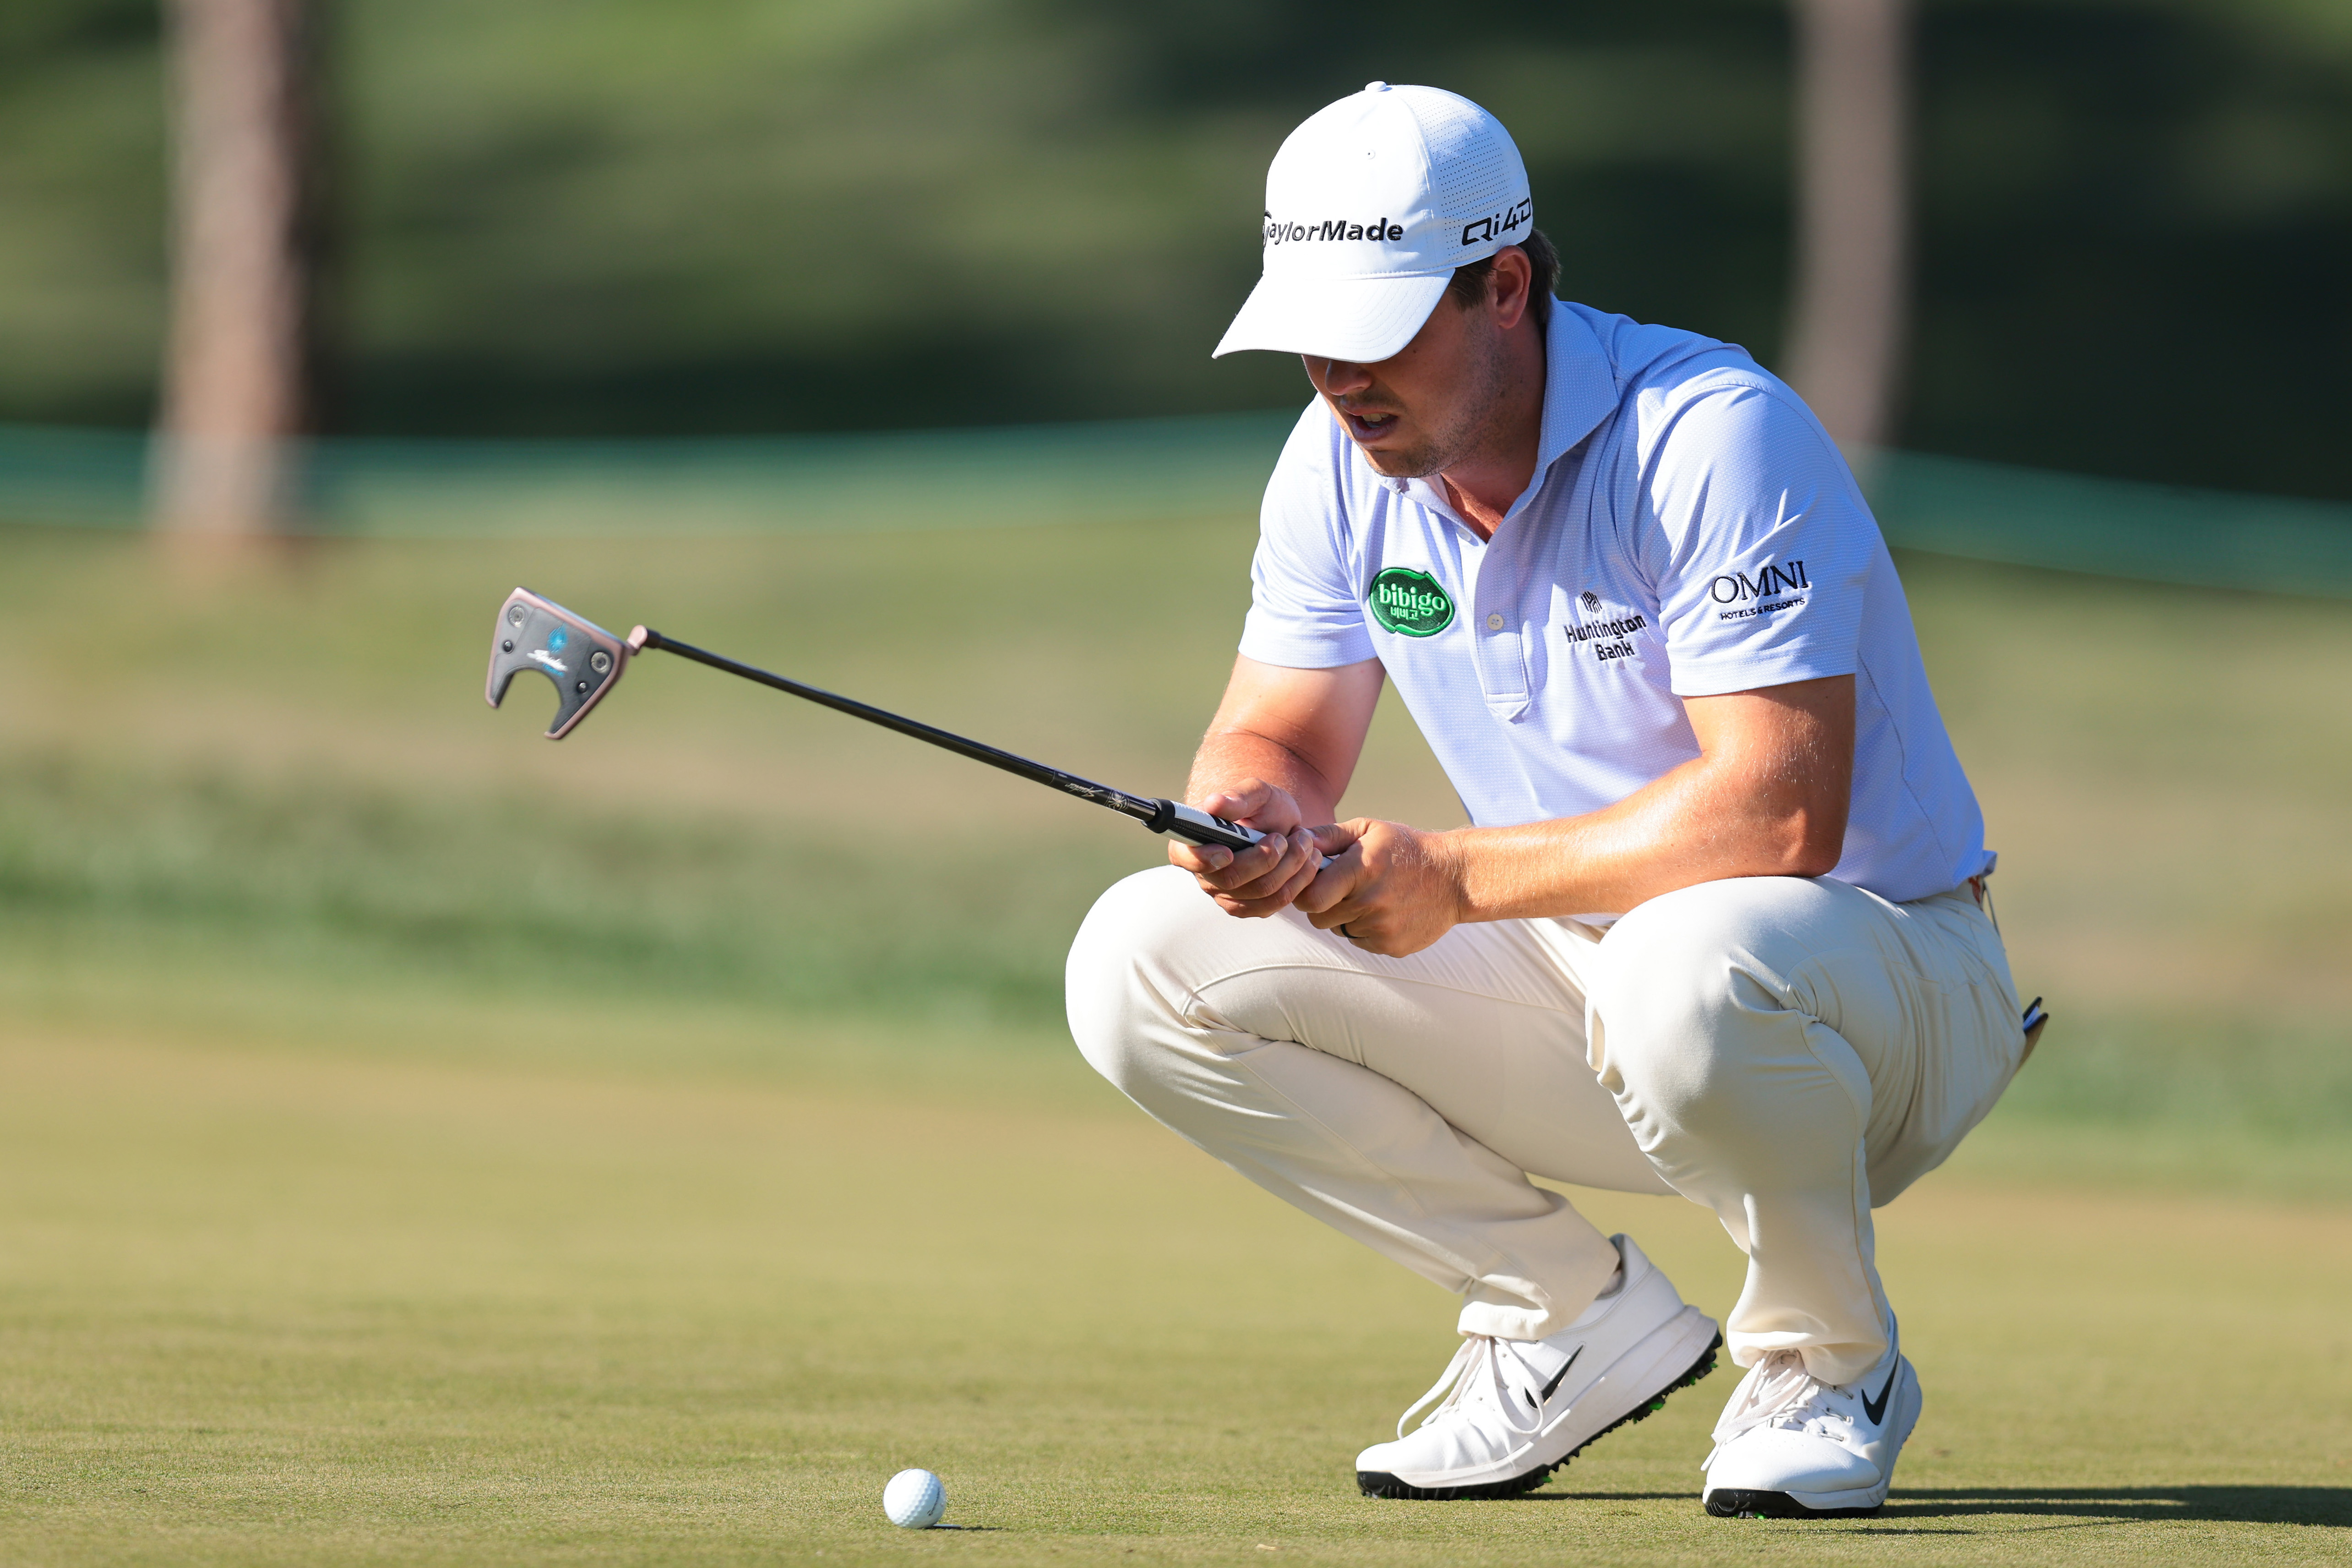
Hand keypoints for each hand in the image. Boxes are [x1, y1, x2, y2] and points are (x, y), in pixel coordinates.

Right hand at [1167, 779, 1324, 917]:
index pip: (1186, 857)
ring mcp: (1225, 895)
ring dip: (1290, 867)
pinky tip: (1307, 861)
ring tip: (1304, 841)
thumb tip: (1213, 804)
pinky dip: (1297, 882)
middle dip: (1266, 858)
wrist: (1282, 824)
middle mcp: (1204, 873)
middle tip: (1287, 837)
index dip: (1203, 859)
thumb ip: (1237, 797)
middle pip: (1231, 879)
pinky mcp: (1249, 907)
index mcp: (1192, 842)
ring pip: (1259, 893)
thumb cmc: (1262, 806)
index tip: (1227, 852)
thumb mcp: (1256, 792)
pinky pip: (1273, 905)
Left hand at [1294, 818, 1466, 956]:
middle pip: (1318, 918)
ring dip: (1344, 917)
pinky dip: (1364, 929)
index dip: (1305, 891)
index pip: (1309, 897)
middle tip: (1342, 889)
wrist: (1455, 877)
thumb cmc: (1406, 849)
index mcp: (1361, 869)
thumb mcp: (1370, 830)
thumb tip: (1296, 842)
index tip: (1314, 882)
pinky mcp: (1392, 947)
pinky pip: (1360, 941)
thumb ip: (1330, 836)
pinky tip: (1385, 911)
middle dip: (1322, 904)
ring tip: (1369, 896)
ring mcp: (1382, 928)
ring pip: (1339, 930)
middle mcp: (1370, 902)